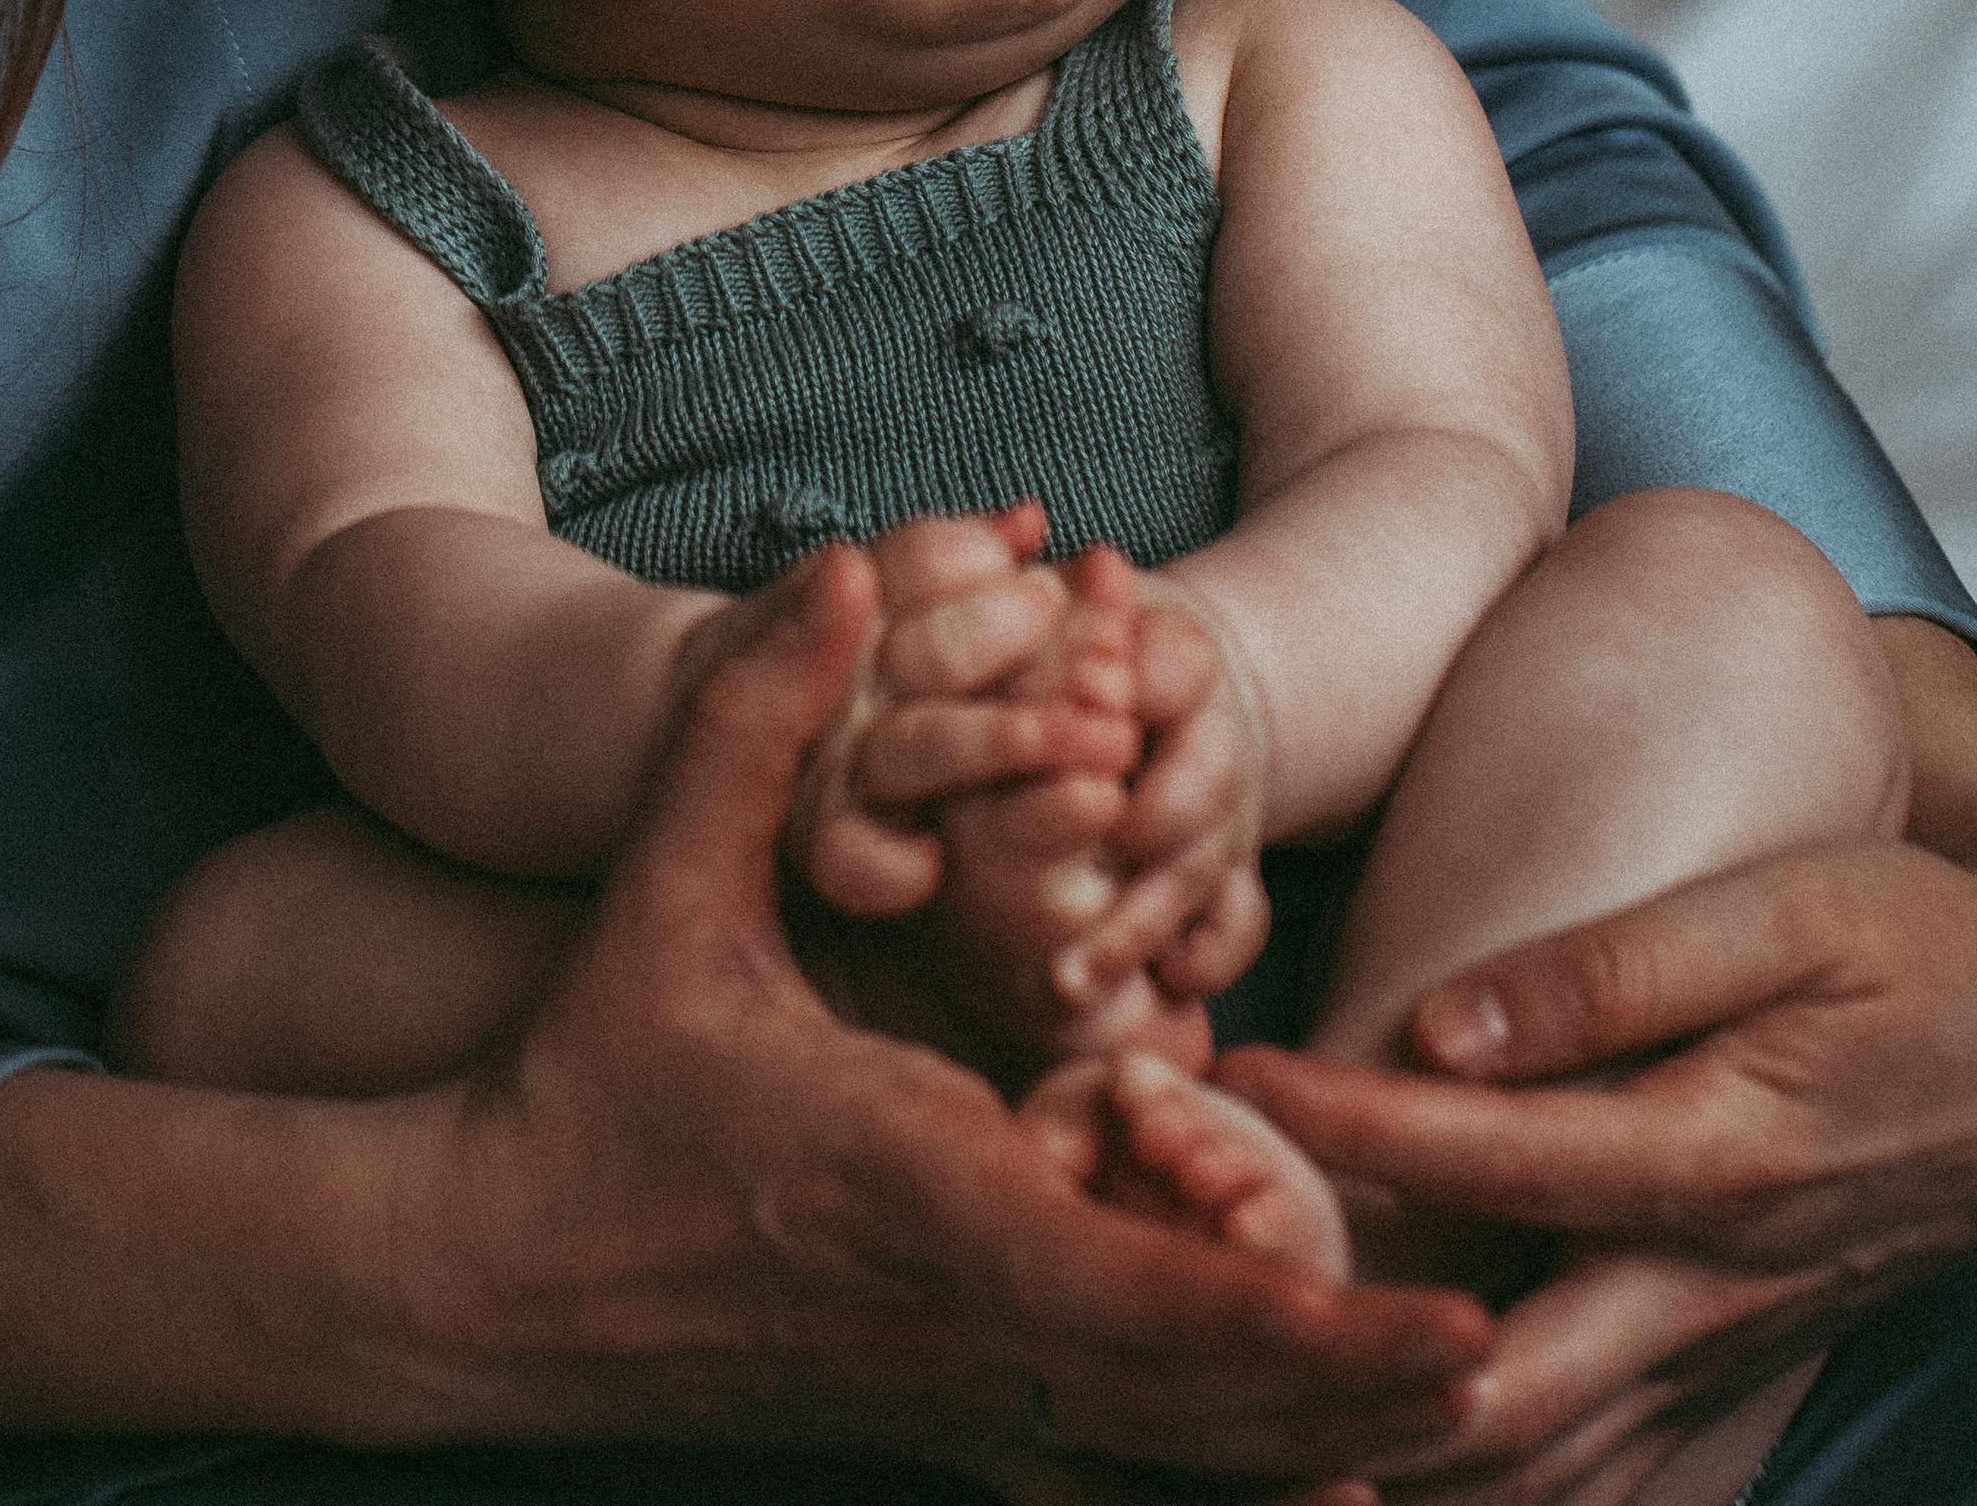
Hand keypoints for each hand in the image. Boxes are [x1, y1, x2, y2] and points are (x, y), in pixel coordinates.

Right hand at [0, 539, 1493, 1480]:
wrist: (470, 1271)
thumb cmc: (580, 1070)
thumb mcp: (662, 878)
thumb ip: (758, 718)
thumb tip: (843, 564)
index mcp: (909, 1186)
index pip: (1133, 1288)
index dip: (1296, 1318)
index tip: (1444, 1320)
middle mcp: (943, 1318)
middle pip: (1184, 1403)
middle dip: (1351, 1391)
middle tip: (1505, 1367)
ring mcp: (932, 1394)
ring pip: (1151, 1463)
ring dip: (1302, 1450)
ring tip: (1454, 1430)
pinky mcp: (916, 1419)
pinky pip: (1088, 1483)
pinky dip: (1208, 1493)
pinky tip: (1313, 1498)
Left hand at [1216, 620, 1976, 1498]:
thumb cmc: (1906, 948)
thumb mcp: (1788, 914)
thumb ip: (1616, 971)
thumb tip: (1446, 1027)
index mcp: (1717, 1157)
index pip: (1490, 1162)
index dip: (1346, 1129)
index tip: (1223, 1080)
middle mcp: (1706, 1287)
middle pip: (1490, 1387)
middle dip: (1329, 1357)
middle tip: (1182, 1297)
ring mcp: (1713, 1351)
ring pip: (1529, 1469)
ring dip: (1378, 1447)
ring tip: (1226, 1404)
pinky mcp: (1716, 1374)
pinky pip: (1585, 1477)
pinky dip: (1467, 1482)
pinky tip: (1357, 1459)